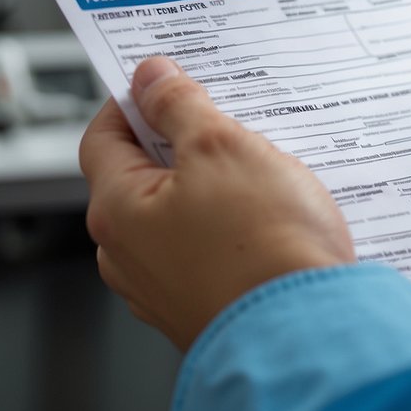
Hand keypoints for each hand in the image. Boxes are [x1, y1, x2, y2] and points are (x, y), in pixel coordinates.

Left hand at [80, 57, 354, 349]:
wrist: (308, 332)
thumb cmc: (264, 245)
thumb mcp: (221, 146)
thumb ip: (180, 106)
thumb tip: (151, 77)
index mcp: (117, 211)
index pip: (102, 137)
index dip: (133, 102)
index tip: (165, 82)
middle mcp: (128, 257)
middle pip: (142, 179)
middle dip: (181, 146)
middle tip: (226, 125)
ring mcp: (164, 291)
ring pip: (179, 218)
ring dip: (211, 191)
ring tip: (261, 176)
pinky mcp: (203, 310)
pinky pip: (207, 254)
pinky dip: (230, 231)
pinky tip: (270, 221)